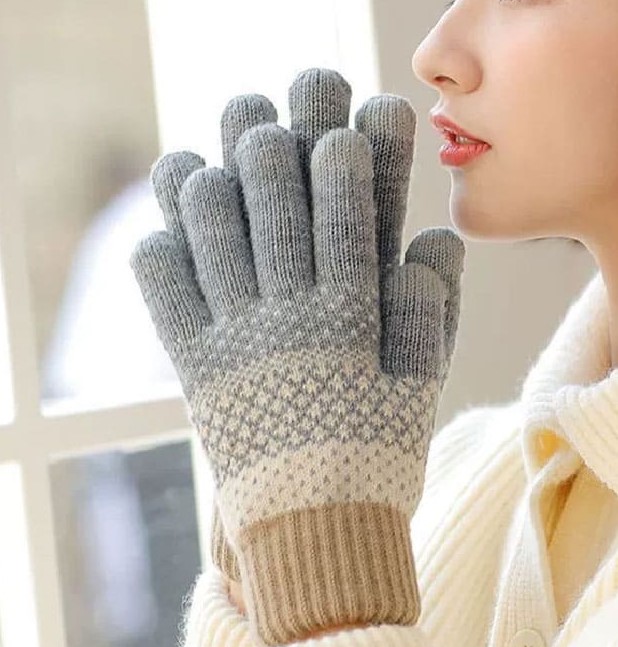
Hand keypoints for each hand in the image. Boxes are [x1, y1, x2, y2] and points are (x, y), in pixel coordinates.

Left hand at [131, 68, 464, 646]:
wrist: (316, 530)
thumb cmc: (376, 454)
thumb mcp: (421, 388)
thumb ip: (430, 312)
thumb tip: (433, 238)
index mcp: (350, 320)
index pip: (349, 217)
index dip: (343, 160)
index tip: (341, 125)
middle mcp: (289, 320)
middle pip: (272, 209)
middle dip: (268, 150)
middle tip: (262, 115)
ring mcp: (235, 342)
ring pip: (210, 238)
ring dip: (206, 185)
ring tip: (206, 160)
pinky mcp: (195, 370)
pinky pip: (166, 296)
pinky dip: (160, 254)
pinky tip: (165, 229)